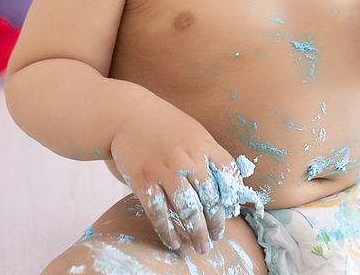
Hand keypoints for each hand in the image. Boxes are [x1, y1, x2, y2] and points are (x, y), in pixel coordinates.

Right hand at [109, 100, 239, 252]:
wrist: (127, 114)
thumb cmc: (163, 124)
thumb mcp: (193, 131)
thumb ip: (209, 154)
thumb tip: (227, 185)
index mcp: (204, 144)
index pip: (228, 173)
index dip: (232, 195)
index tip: (231, 210)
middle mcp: (187, 158)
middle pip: (210, 197)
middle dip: (216, 222)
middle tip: (217, 236)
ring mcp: (165, 170)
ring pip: (187, 209)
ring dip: (196, 232)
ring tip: (201, 246)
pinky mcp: (143, 180)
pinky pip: (159, 212)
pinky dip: (167, 231)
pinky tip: (173, 242)